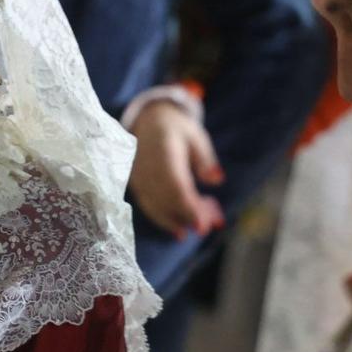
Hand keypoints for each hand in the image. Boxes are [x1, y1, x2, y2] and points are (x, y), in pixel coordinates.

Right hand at [128, 99, 225, 238]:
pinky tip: (180, 230)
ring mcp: (138, 176)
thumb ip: (205, 160)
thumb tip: (216, 180)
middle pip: (166, 199)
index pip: (175, 184)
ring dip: (177, 221)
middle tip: (207, 228)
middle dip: (187, 217)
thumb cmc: (177, 130)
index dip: (188, 206)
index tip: (203, 224)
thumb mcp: (196, 138)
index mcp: (163, 151)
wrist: (148, 121)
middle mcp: (146, 166)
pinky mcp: (135, 185)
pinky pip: (149, 206)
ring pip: (155, 206)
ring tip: (197, 229)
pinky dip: (164, 220)